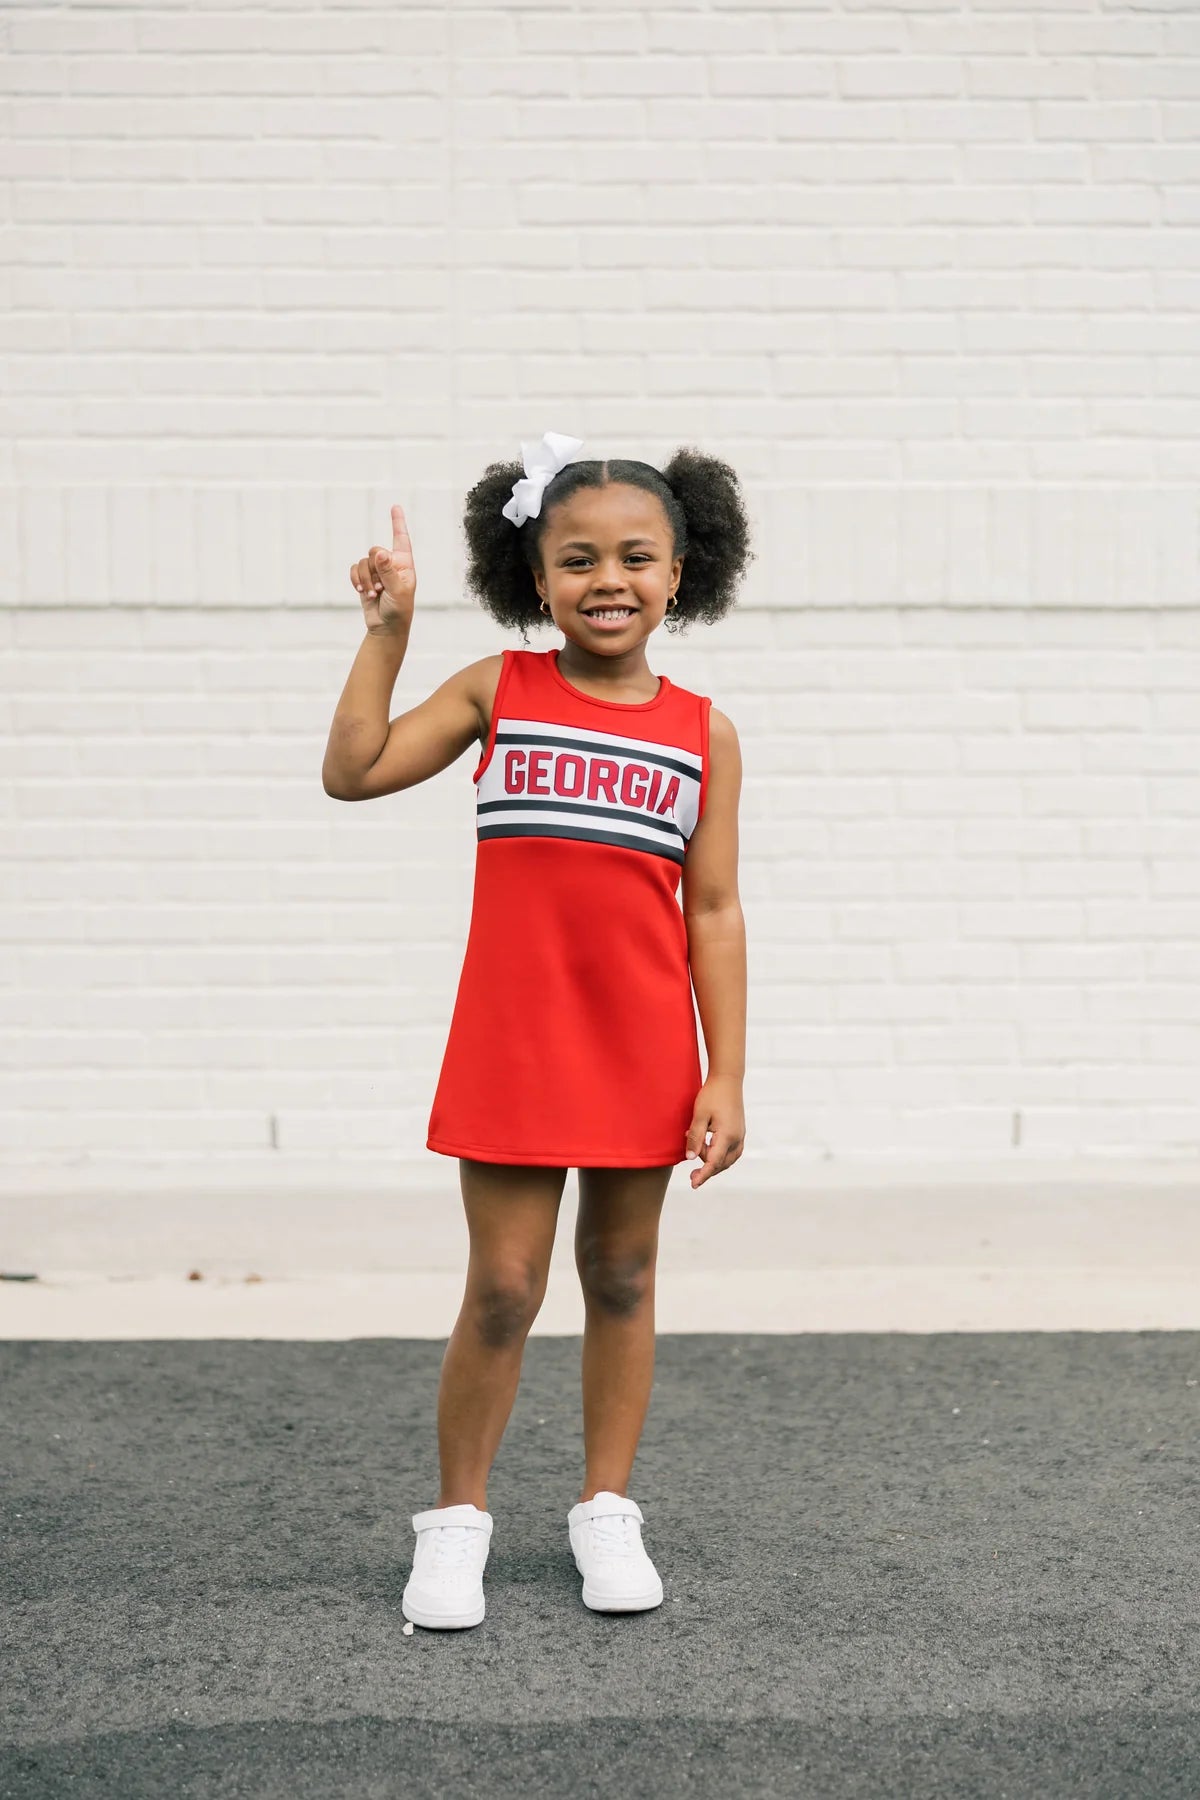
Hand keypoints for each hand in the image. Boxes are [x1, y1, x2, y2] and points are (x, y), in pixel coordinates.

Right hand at [352, 503, 416, 635]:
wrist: (386, 627)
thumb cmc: (399, 610)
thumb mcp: (398, 591)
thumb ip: (388, 571)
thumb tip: (381, 552)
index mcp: (404, 564)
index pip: (401, 539)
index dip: (398, 522)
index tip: (395, 507)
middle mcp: (390, 564)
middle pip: (375, 550)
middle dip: (374, 569)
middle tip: (380, 587)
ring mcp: (376, 571)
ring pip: (363, 562)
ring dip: (365, 579)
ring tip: (373, 594)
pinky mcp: (364, 578)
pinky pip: (354, 569)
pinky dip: (356, 580)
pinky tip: (361, 592)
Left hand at [685, 1077, 744, 1187]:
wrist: (728, 1079)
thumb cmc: (712, 1095)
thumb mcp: (699, 1115)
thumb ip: (695, 1137)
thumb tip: (689, 1158)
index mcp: (727, 1135)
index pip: (714, 1162)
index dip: (703, 1175)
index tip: (694, 1184)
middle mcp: (737, 1138)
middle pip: (721, 1164)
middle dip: (707, 1170)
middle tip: (691, 1172)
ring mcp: (740, 1136)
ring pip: (728, 1160)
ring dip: (713, 1162)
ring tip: (697, 1153)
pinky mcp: (739, 1132)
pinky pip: (732, 1152)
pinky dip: (720, 1156)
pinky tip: (709, 1150)